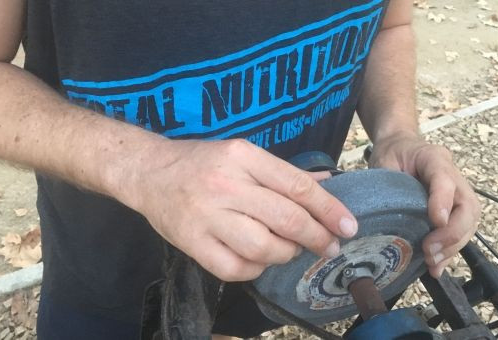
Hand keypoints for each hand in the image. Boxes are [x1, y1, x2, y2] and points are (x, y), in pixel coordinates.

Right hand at [122, 139, 357, 281]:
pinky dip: (255, 269)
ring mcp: (206, 215)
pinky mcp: (191, 242)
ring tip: (289, 250)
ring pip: (263, 247)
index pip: (297, 186)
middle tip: (329, 246)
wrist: (148, 172)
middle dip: (317, 237)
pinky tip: (259, 259)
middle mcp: (226, 185)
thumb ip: (284, 172)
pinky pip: (235, 268)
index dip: (328, 209)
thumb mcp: (243, 154)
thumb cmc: (202, 162)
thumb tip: (328, 182)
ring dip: (286, 254)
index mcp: (243, 156)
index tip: (348, 226)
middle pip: (286, 218)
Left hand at [367, 131, 479, 277]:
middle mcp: (454, 176)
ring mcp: (459, 193)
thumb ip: (386, 182)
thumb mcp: (384, 160)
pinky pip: (462, 231)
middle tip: (430, 250)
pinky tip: (437, 266)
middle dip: (452, 233)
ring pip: (469, 222)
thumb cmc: (393, 153)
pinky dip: (451, 251)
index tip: (435, 222)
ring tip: (432, 262)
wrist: (402, 146)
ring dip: (453, 246)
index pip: (445, 180)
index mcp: (435, 158)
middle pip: (467, 206)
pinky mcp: (456, 209)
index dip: (442, 202)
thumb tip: (385, 213)